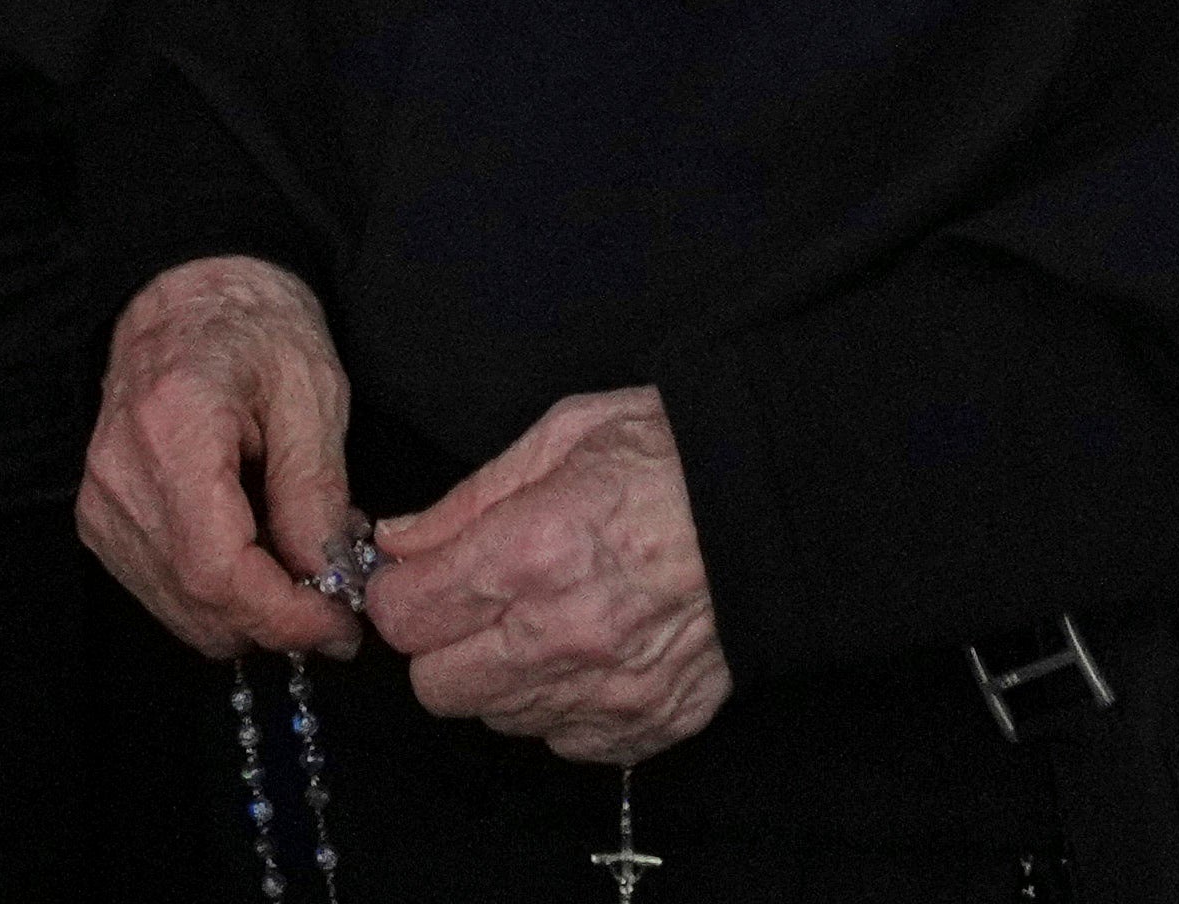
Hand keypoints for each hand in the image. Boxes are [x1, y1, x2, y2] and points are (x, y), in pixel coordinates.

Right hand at [78, 255, 366, 661]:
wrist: (191, 295)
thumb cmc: (258, 328)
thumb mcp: (311, 395)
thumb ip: (315, 496)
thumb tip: (328, 585)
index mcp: (171, 429)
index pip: (217, 572)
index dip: (284, 617)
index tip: (342, 627)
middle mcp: (119, 474)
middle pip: (196, 602)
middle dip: (275, 622)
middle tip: (336, 600)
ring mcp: (101, 502)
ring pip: (180, 609)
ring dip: (249, 612)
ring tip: (300, 561)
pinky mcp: (101, 519)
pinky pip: (164, 590)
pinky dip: (218, 594)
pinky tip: (257, 551)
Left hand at [366, 387, 722, 764]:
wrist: (781, 506)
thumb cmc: (672, 455)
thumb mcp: (564, 436)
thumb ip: (468, 499)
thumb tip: (396, 541)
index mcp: (530, 551)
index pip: (406, 618)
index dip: (400, 594)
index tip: (417, 579)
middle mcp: (561, 636)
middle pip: (438, 687)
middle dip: (441, 644)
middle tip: (475, 603)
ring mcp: (607, 692)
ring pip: (498, 718)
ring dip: (501, 676)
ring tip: (544, 620)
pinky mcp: (647, 726)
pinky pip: (564, 742)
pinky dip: (562, 704)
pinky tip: (588, 651)